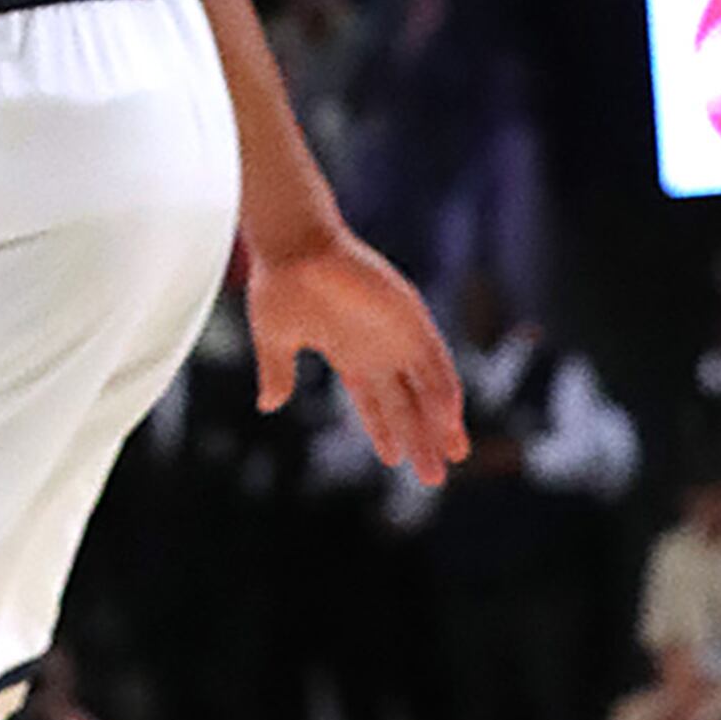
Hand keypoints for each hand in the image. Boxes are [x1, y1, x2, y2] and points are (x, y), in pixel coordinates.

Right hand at [248, 224, 467, 486]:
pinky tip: (449, 418)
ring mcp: (395, 335)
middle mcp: (376, 349)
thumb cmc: (279, 282)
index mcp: (347, 353)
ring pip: (427, 388)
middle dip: (419, 440)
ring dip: (440, 423)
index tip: (394, 461)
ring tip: (453, 456)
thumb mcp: (274, 337)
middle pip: (405, 405)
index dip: (384, 432)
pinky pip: (436, 360)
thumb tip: (267, 405)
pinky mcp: (410, 318)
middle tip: (433, 477)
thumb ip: (277, 372)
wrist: (293, 242)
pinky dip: (444, 390)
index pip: (373, 402)